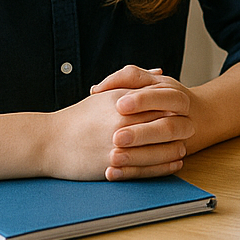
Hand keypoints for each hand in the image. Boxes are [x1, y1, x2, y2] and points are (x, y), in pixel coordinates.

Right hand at [47, 66, 194, 180]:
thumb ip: (135, 82)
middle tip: (191, 127)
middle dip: (183, 127)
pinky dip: (165, 166)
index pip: (163, 103)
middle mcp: (123, 124)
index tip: (186, 109)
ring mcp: (118, 146)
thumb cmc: (80, 117)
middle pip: (167, 125)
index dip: (178, 107)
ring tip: (183, 146)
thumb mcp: (107, 94)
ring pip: (160, 149)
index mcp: (123, 103)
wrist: (48, 142)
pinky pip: (147, 168)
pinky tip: (174, 162)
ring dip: (176, 148)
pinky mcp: (113, 166)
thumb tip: (160, 72)